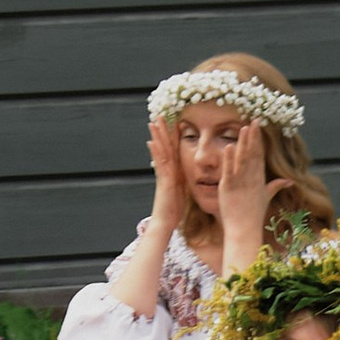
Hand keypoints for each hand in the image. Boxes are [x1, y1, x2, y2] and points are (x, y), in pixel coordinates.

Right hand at [144, 109, 187, 235]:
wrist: (165, 223)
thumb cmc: (173, 211)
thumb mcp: (182, 192)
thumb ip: (183, 182)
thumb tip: (187, 176)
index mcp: (173, 172)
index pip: (173, 150)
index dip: (172, 136)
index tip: (174, 122)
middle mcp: (167, 171)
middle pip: (164, 147)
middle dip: (162, 131)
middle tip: (159, 116)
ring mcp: (163, 175)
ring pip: (160, 151)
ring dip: (157, 137)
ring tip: (153, 123)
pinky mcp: (163, 181)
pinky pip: (160, 164)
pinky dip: (155, 153)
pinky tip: (152, 142)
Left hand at [218, 121, 273, 271]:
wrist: (244, 229)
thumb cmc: (253, 213)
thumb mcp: (266, 197)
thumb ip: (276, 186)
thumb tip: (290, 181)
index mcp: (259, 178)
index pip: (259, 155)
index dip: (258, 140)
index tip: (258, 126)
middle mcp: (251, 178)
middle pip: (253, 154)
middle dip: (253, 137)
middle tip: (254, 120)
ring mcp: (240, 182)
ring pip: (242, 159)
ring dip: (243, 143)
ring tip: (244, 128)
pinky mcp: (228, 188)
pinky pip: (229, 171)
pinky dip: (229, 159)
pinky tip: (229, 147)